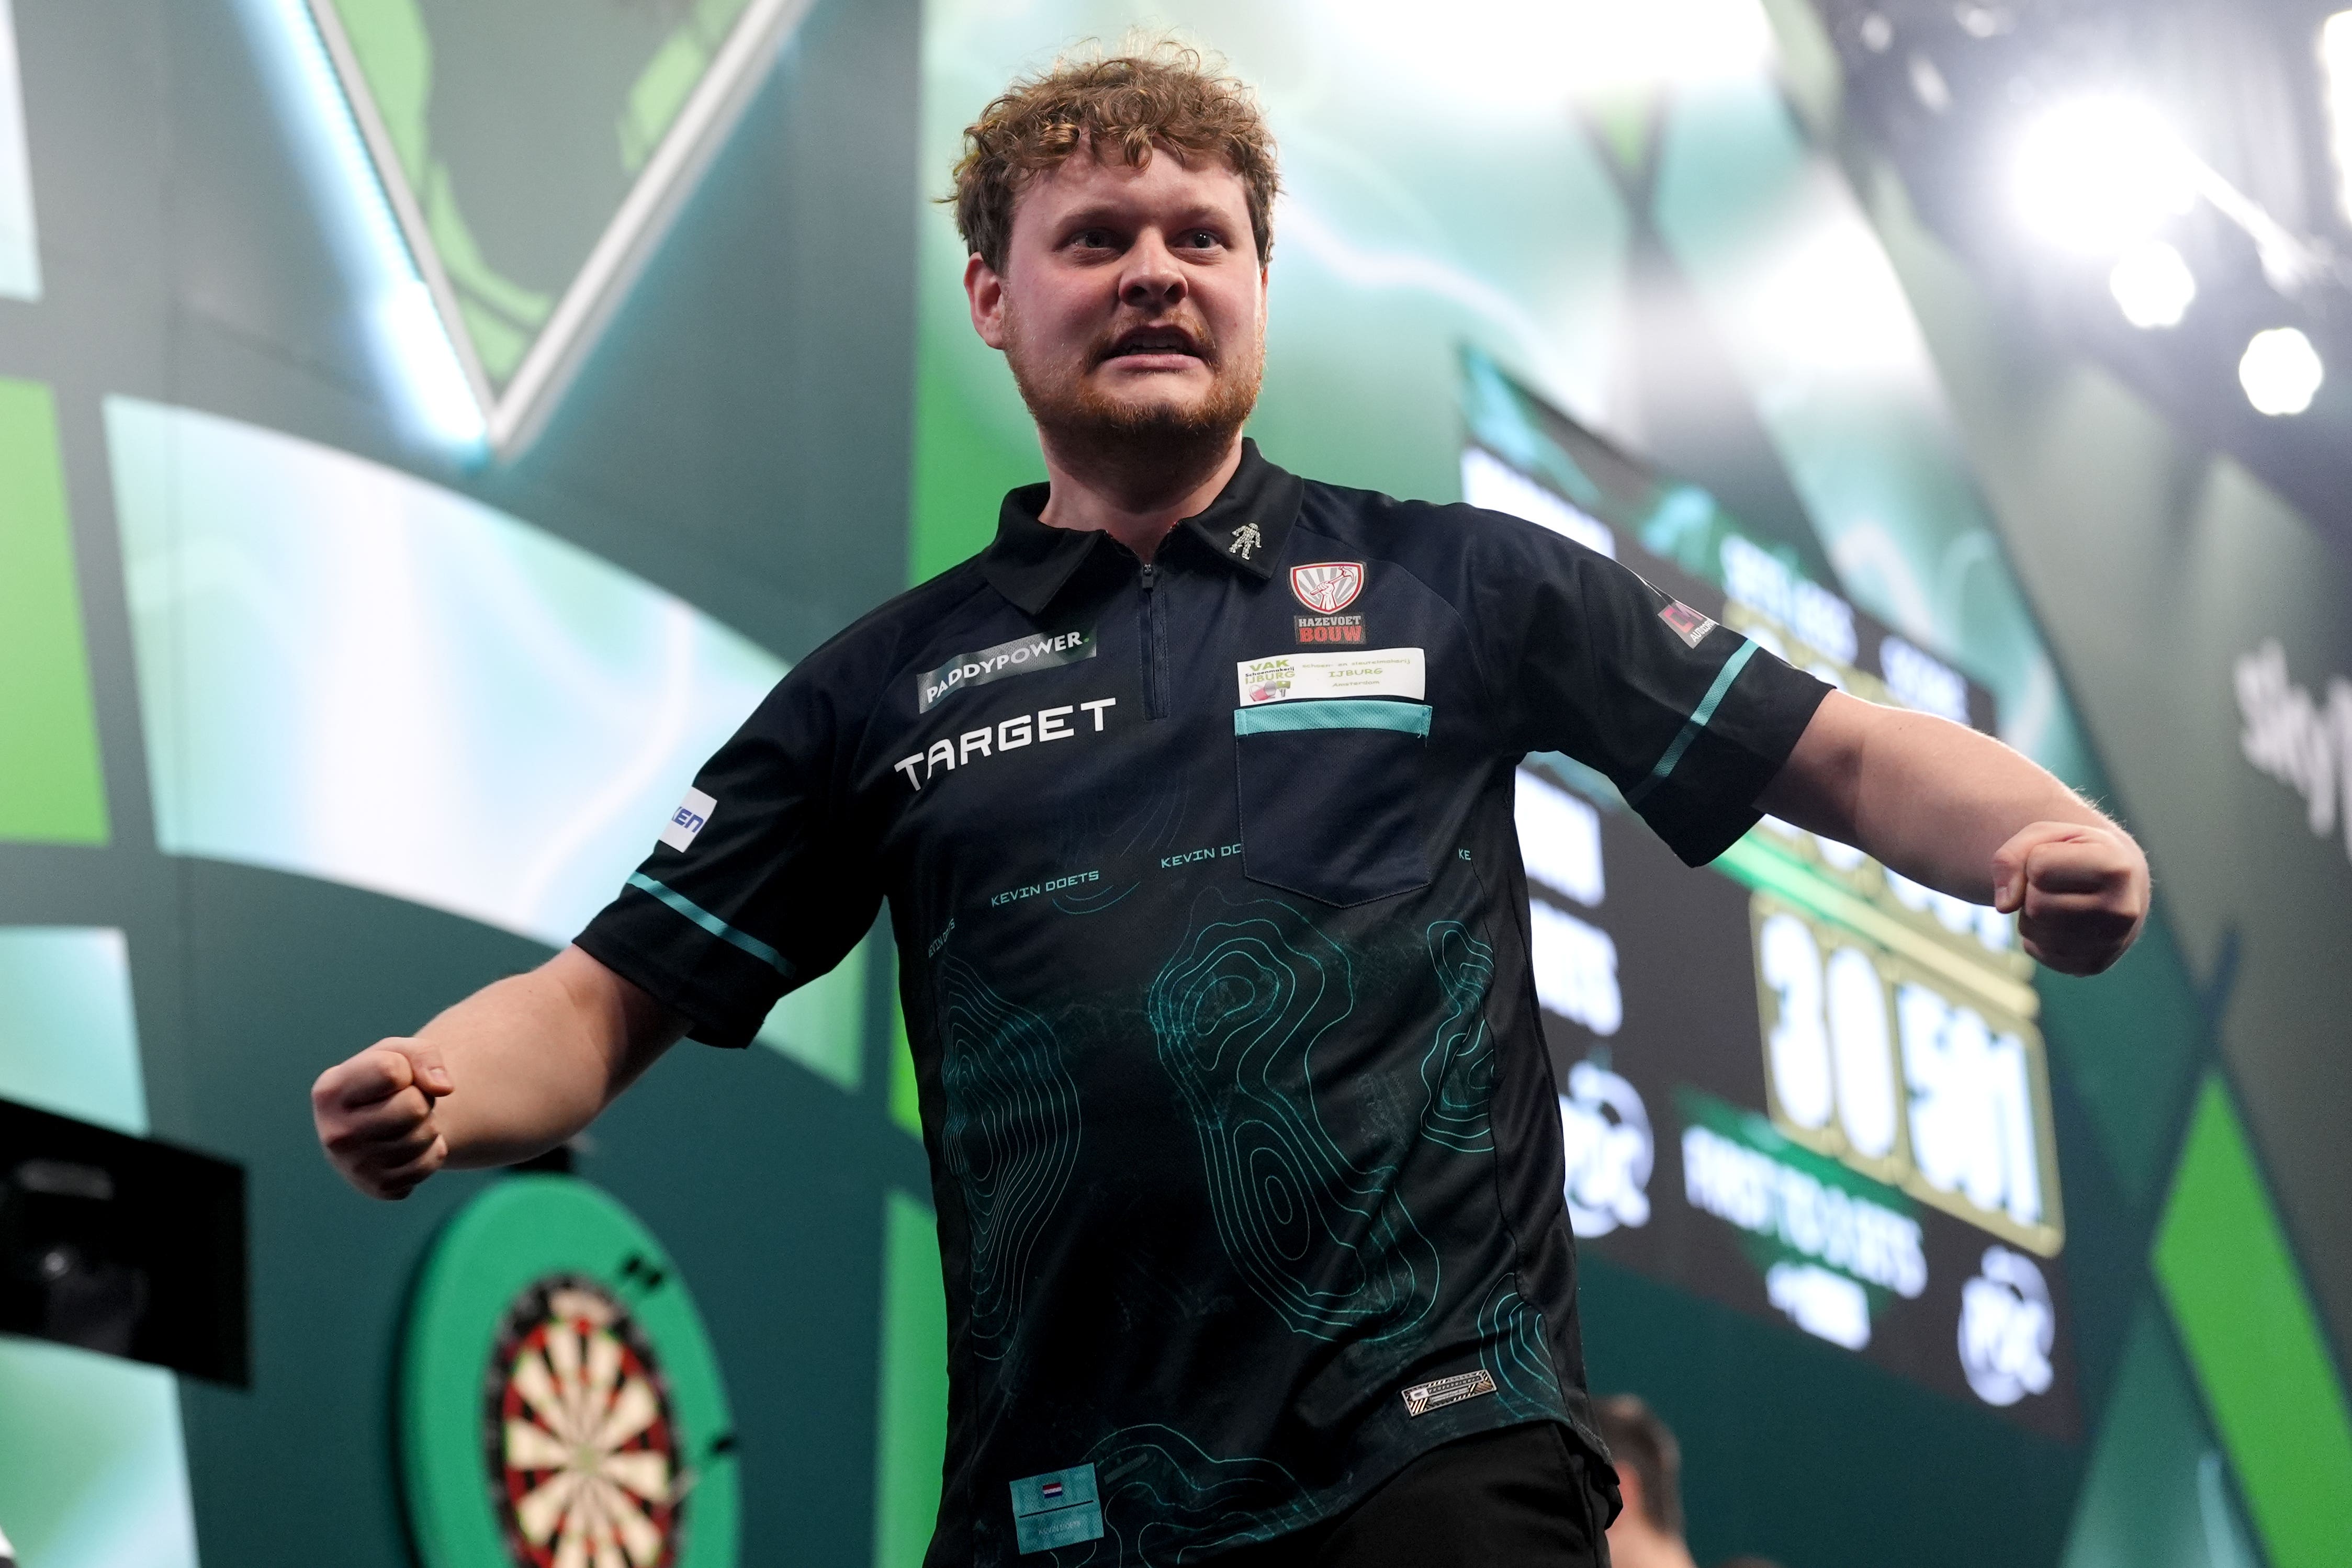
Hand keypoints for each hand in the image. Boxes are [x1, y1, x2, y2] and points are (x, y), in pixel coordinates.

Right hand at [312, 1039, 454, 1199]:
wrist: (380, 1123)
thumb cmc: (388, 1081)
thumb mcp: (399, 1052)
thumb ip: (424, 1054)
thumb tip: (443, 1088)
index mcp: (329, 1091)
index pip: (392, 1071)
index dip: (407, 1069)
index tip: (395, 1078)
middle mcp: (334, 1134)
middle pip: (414, 1106)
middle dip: (421, 1099)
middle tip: (406, 1102)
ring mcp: (354, 1167)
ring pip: (425, 1135)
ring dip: (428, 1124)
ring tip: (406, 1123)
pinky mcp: (379, 1187)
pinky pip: (431, 1162)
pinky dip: (431, 1150)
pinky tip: (409, 1146)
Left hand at [1992, 820, 2148, 975]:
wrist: (2116, 883)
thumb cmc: (2074, 852)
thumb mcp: (2043, 836)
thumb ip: (2010, 857)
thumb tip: (2004, 906)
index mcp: (2116, 868)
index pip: (2039, 867)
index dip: (2036, 859)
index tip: (2061, 857)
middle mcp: (2121, 910)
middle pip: (2035, 904)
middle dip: (2032, 890)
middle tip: (2057, 882)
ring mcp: (2111, 943)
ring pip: (2033, 930)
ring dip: (2032, 914)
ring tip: (2060, 899)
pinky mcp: (2092, 965)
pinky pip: (2037, 951)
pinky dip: (2037, 935)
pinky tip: (2063, 922)